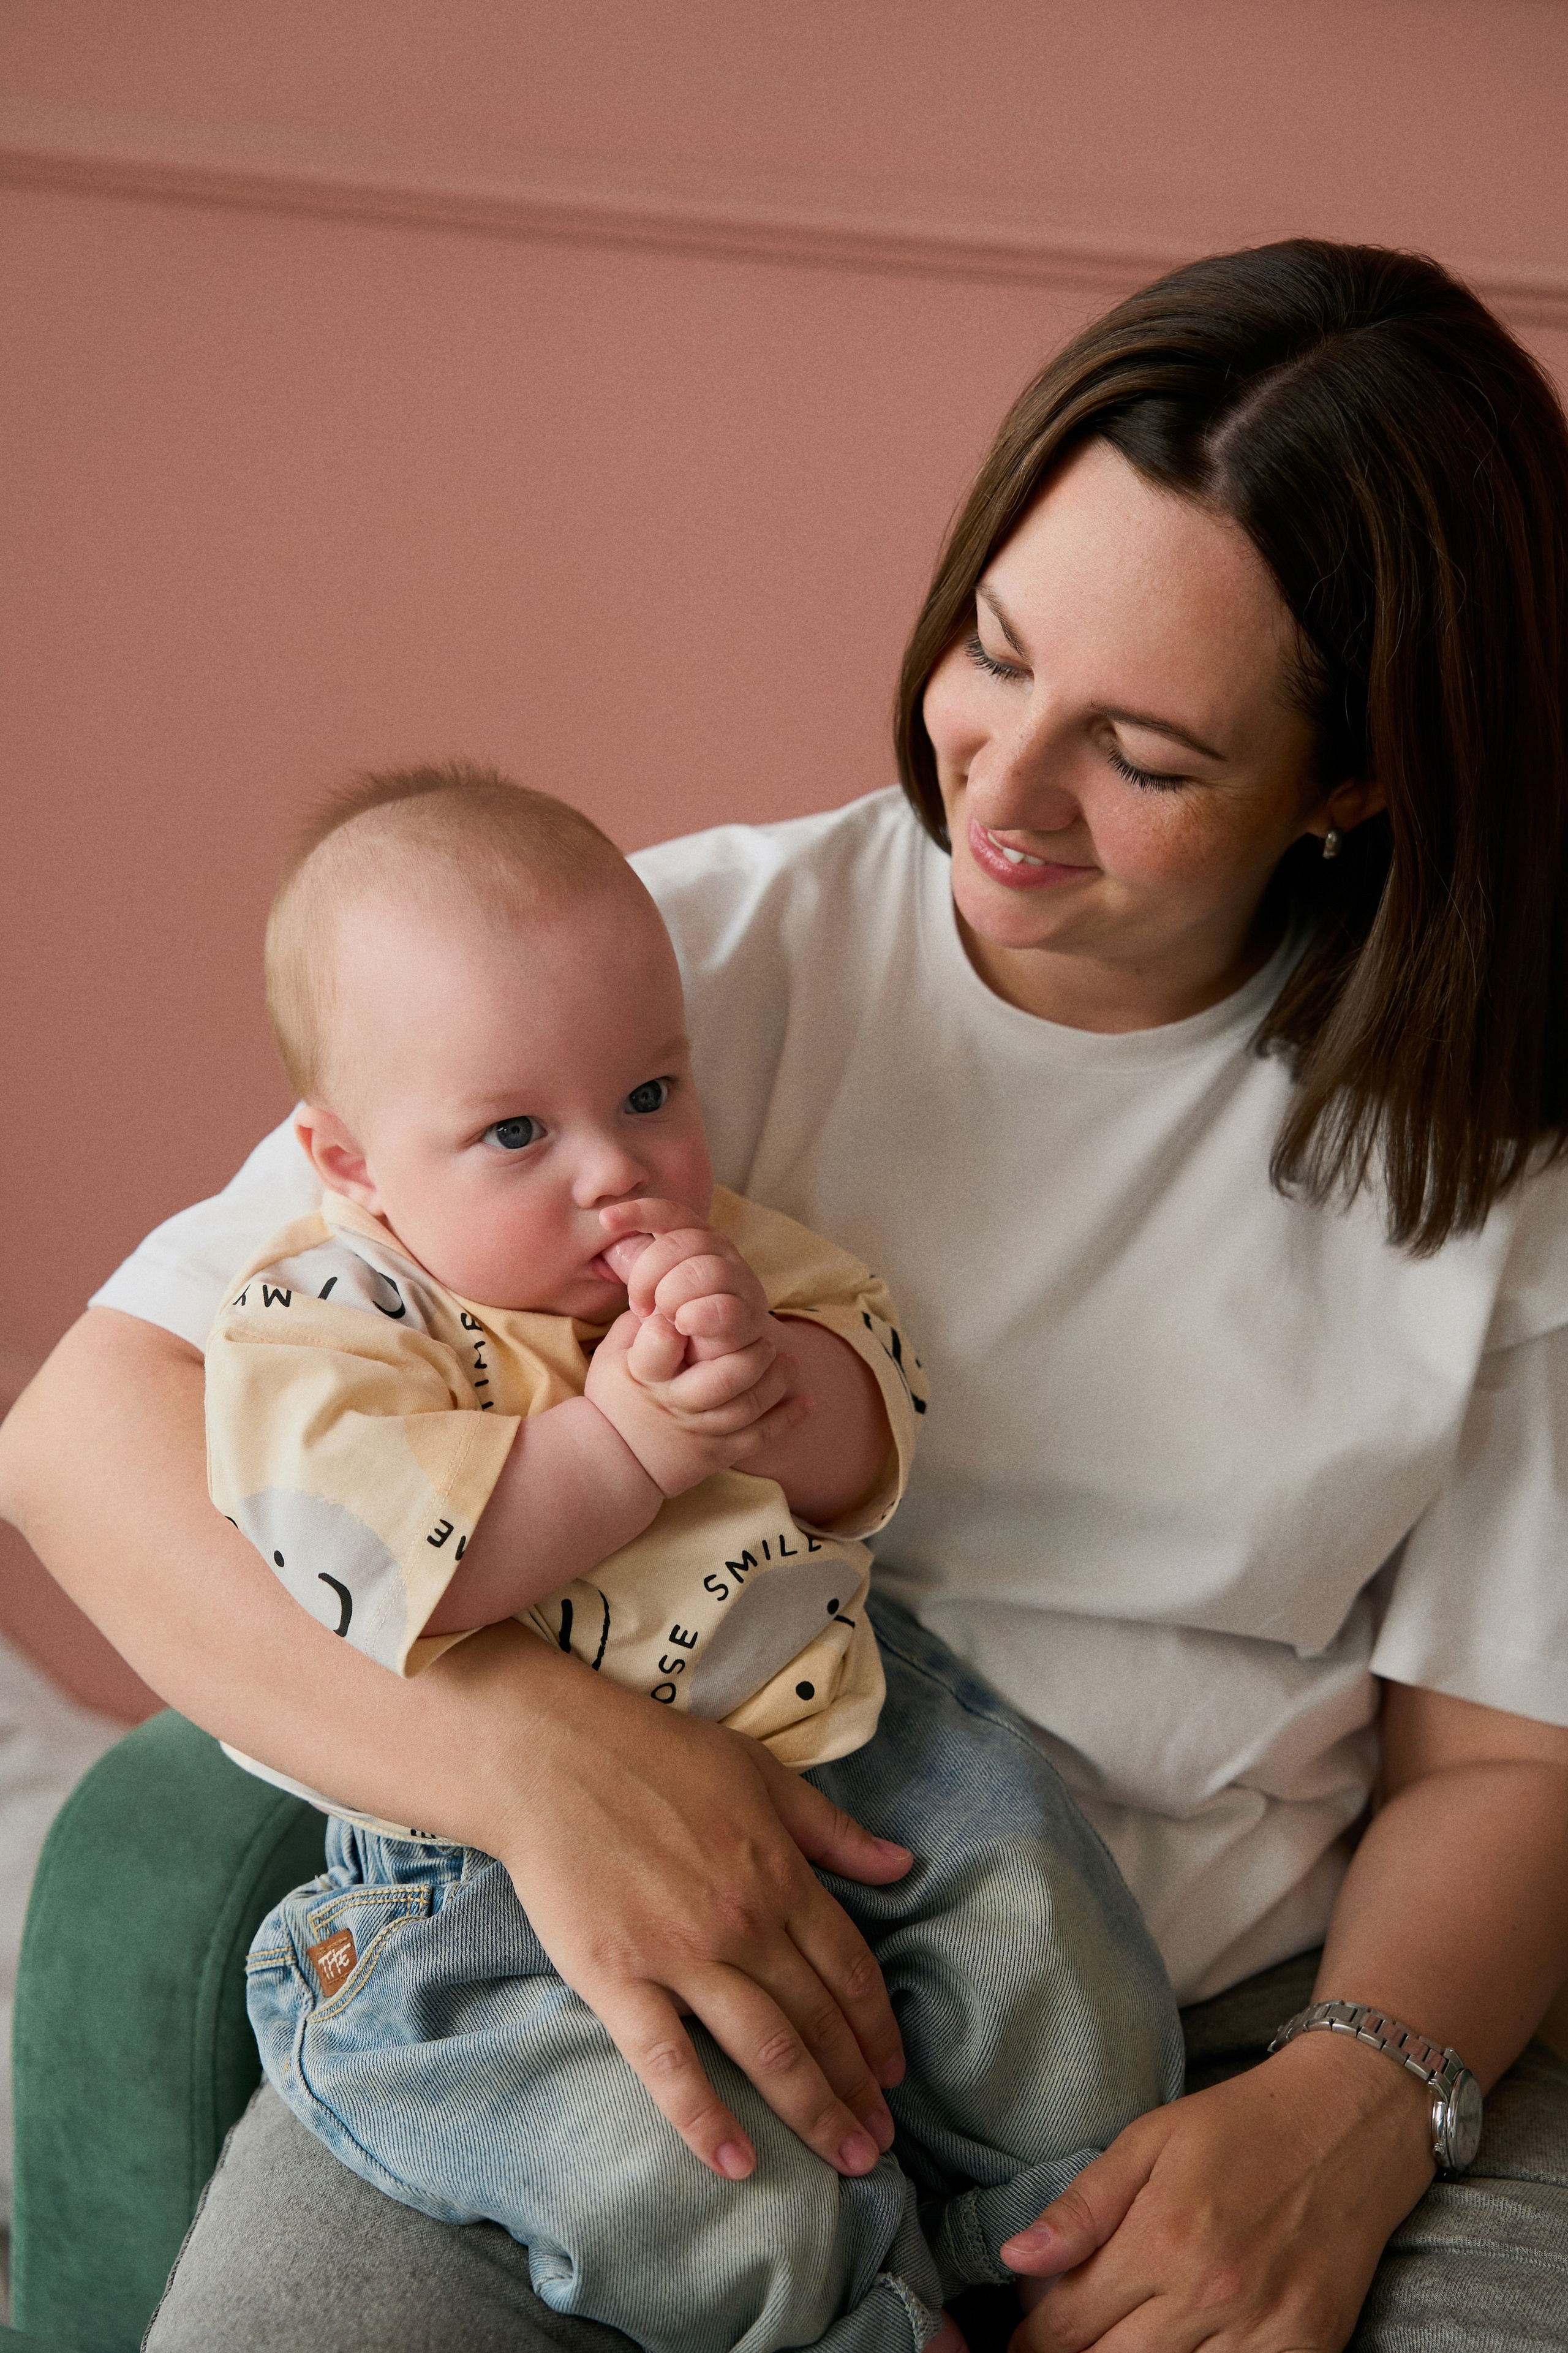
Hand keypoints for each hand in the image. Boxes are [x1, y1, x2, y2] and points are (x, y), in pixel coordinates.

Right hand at [483, 1645, 912, 2179]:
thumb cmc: (656, 1755)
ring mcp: (680, 1954)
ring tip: (847, 2160)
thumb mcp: (762, 1774)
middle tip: (882, 2141)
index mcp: (780, 1874)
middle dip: (857, 2087)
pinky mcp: (617, 1978)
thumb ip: (832, 1830)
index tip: (894, 2074)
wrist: (551, 1757)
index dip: (877, 2027)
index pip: (849, 1969)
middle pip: (817, 2019)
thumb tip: (900, 1865)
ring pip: (765, 2048)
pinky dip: (705, 2118)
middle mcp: (743, 1922)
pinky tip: (736, 2163)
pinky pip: (669, 2062)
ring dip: (813, 2111)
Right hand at [585, 1308, 811, 1496]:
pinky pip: (759, 1438)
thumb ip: (638, 1322)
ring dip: (775, 1380)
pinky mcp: (718, 1452)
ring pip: (747, 1406)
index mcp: (645, 1373)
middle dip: (751, 1353)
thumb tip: (669, 1289)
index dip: (680, 1316)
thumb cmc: (616, 1397)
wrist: (614, 1462)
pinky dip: (786, 1419)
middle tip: (764, 1338)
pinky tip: (806, 1402)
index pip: (664, 1339)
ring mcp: (700, 1430)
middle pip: (723, 1378)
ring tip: (787, 1361)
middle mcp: (676, 1403)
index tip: (692, 1306)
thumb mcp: (611, 1356)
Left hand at [600, 1195, 771, 1373]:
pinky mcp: (750, 1315)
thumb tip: (609, 1252)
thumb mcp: (658, 1289)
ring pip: (700, 1271)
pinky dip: (695, 1317)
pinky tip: (684, 1327)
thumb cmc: (682, 1321)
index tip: (605, 1219)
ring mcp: (741, 1281)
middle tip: (638, 1306)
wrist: (724, 1358)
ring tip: (666, 1319)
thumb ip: (643, 1270)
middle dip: (647, 1276)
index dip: (638, 1212)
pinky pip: (721, 1307)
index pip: (670, 1213)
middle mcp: (722, 1252)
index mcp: (698, 1238)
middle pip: (680, 1244)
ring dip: (671, 1298)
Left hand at [1000, 2034, 1434, 2351]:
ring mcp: (1264, 2331)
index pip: (1066, 2325)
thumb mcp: (1149, 2141)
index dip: (1033, 2336)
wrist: (1349, 2123)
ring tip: (1119, 2339)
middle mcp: (1211, 2295)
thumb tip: (1016, 2258)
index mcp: (1163, 2238)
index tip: (1026, 2331)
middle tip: (1063, 2342)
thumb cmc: (1241, 2125)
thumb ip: (1082, 2207)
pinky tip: (1182, 2347)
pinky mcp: (1307, 2349)